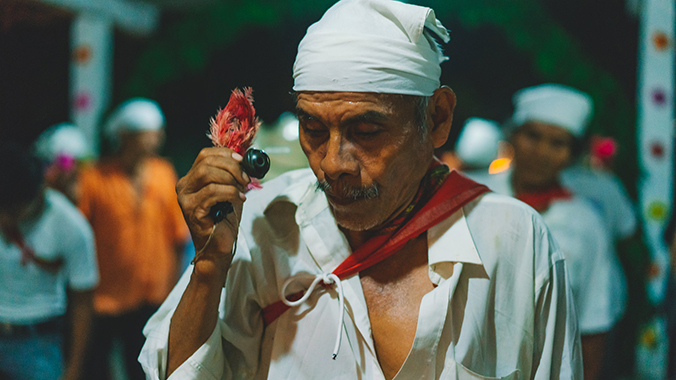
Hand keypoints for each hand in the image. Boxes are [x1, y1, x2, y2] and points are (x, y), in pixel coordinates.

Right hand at [176, 147, 250, 276]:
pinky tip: (239, 200)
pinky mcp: (192, 210)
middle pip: (206, 162)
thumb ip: (233, 174)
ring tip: (242, 191)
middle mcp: (183, 186)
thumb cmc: (224, 220)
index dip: (225, 154)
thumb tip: (247, 158)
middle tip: (246, 179)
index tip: (243, 161)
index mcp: (191, 179)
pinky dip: (230, 193)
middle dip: (231, 167)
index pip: (205, 155)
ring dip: (231, 180)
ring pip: (208, 174)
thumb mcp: (230, 191)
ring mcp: (185, 198)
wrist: (219, 248)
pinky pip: (212, 192)